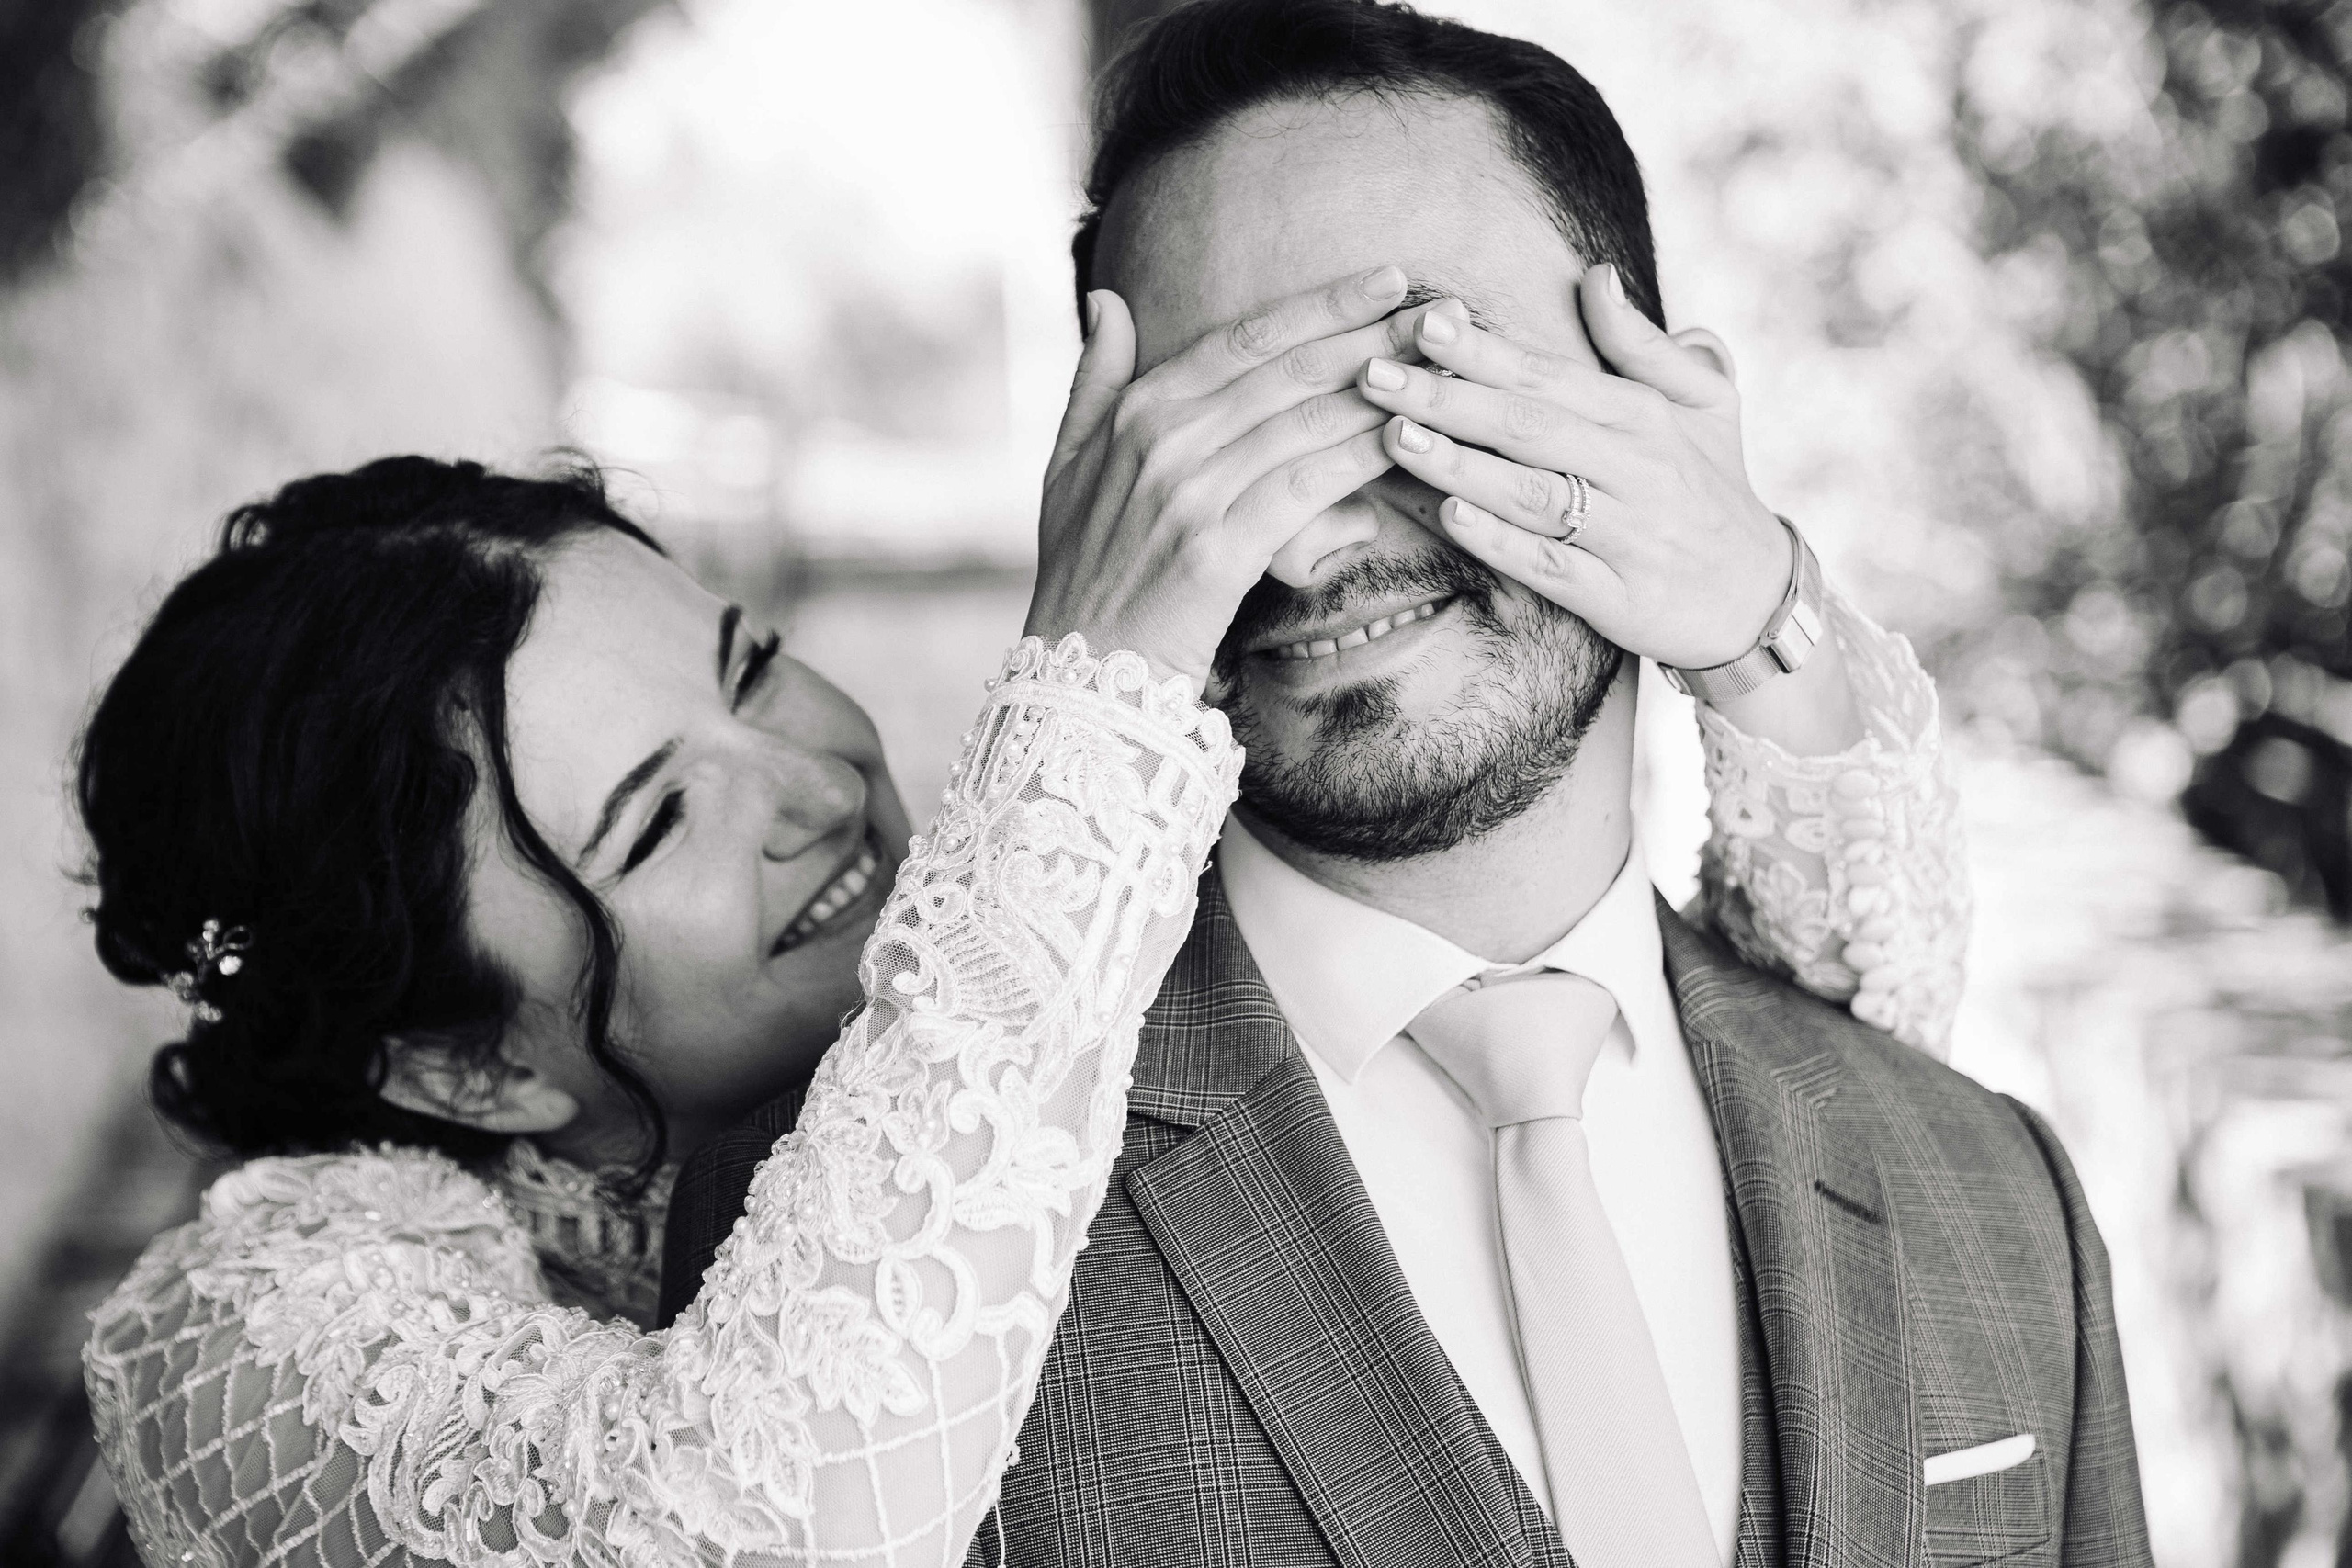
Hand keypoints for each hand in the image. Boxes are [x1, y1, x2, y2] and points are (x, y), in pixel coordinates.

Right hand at [1028, 267, 1455, 695]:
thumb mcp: (1068, 461)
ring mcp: (1189, 495)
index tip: (1386, 281)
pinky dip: (1359, 461)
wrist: (1083, 664)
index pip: (1245, 339)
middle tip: (1443, 312)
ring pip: (1304, 424)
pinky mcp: (1218, 552)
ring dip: (1382, 392)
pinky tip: (1407, 441)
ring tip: (1442, 369)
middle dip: (1373, 336)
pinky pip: (1304, 491)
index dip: (1323, 306)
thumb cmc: (1085, 566)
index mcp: (1138, 410)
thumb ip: (1096, 376)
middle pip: (1289, 371)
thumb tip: (1108, 298)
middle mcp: (1163, 441)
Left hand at [1352, 263, 1790, 671]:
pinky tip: (1447, 514)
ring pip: (1531, 494)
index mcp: (1645, 415)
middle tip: (1372, 374)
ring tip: (1393, 436)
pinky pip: (1549, 565)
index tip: (1423, 321)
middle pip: (1529, 427)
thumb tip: (1595, 275)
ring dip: (1459, 464)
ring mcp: (1627, 536)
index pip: (1550, 375)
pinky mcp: (1616, 597)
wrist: (1756, 596)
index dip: (1485, 349)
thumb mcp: (1701, 401)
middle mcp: (1636, 469)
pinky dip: (1499, 541)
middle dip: (1447, 398)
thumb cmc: (1712, 483)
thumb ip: (1640, 343)